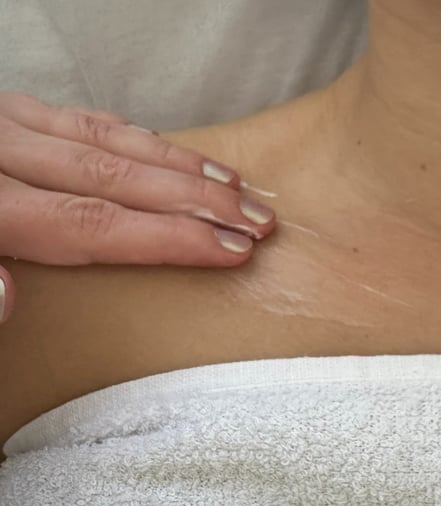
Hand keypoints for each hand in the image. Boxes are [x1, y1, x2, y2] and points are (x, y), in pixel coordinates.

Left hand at [0, 92, 276, 323]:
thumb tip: (6, 298)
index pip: (93, 225)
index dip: (170, 238)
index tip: (230, 249)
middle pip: (116, 177)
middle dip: (197, 200)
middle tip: (257, 219)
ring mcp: (0, 125)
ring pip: (105, 139)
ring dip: (176, 163)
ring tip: (232, 183)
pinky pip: (73, 116)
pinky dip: (126, 133)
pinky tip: (159, 145)